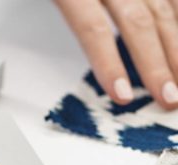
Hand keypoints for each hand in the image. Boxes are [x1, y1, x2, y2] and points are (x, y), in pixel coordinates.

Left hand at [56, 0, 177, 108]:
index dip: (109, 63)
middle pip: (135, 22)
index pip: (92, 28)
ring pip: (160, 9)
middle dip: (155, 63)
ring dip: (175, 47)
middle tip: (169, 98)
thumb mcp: (55, 0)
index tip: (122, 97)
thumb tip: (80, 60)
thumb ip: (71, 24)